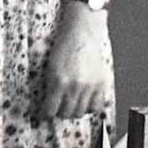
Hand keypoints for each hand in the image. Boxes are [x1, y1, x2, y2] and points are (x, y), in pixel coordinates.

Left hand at [43, 2, 112, 119]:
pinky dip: (90, 107)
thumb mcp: (50, 67)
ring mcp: (89, 86)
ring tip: (71, 104)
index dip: (47, 113)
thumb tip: (49, 104)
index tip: (46, 113)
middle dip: (60, 112)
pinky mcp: (101, 83)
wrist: (82, 33)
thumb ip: (50, 86)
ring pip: (80, 112)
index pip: (50, 110)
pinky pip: (96, 106)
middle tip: (59, 107)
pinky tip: (85, 102)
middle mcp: (74, 86)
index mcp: (58, 81)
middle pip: (66, 114)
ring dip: (74, 111)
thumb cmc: (64, 46)